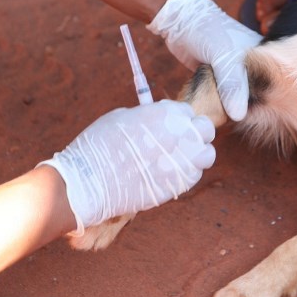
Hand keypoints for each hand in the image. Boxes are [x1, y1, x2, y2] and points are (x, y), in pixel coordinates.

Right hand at [39, 100, 215, 233]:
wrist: (89, 181)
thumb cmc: (100, 145)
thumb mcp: (122, 116)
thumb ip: (148, 115)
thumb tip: (157, 118)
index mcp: (167, 113)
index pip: (187, 111)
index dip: (178, 119)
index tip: (169, 126)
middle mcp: (182, 135)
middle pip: (205, 129)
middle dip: (195, 133)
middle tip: (180, 141)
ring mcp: (183, 161)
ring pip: (206, 155)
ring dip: (196, 154)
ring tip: (178, 158)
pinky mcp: (179, 185)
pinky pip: (194, 175)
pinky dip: (186, 174)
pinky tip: (168, 174)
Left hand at [148, 0, 261, 120]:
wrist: (179, 20)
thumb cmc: (207, 30)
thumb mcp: (223, 56)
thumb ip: (233, 84)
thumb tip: (239, 115)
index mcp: (260, 58)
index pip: (266, 89)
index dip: (260, 105)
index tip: (250, 118)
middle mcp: (248, 66)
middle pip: (250, 95)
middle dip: (241, 108)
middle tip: (230, 120)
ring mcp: (231, 72)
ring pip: (233, 96)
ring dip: (227, 107)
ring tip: (220, 119)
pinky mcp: (215, 76)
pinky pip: (220, 94)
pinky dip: (216, 102)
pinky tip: (212, 112)